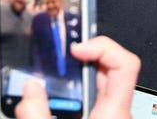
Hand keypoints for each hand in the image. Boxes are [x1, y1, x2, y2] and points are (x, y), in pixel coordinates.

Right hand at [14, 36, 140, 118]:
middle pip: (107, 69)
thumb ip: (37, 114)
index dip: (101, 46)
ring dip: (74, 76)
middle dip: (80, 58)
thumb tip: (30, 89)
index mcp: (113, 113)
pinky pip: (93, 100)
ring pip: (99, 85)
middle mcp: (116, 113)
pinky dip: (73, 93)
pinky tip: (53, 98)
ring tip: (51, 71)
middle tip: (57, 52)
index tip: (75, 47)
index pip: (125, 64)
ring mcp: (110, 117)